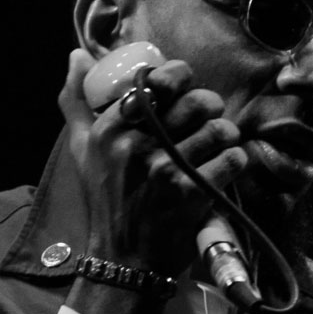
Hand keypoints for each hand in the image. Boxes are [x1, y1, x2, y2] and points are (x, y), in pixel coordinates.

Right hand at [58, 48, 248, 276]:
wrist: (124, 258)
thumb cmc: (107, 199)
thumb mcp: (82, 149)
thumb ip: (76, 100)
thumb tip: (77, 55)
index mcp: (112, 128)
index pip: (158, 81)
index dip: (181, 76)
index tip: (185, 89)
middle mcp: (138, 145)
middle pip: (197, 101)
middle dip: (211, 107)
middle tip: (209, 118)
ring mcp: (167, 170)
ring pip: (220, 129)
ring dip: (227, 135)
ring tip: (220, 144)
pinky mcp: (193, 194)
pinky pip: (232, 159)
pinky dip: (235, 161)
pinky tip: (225, 168)